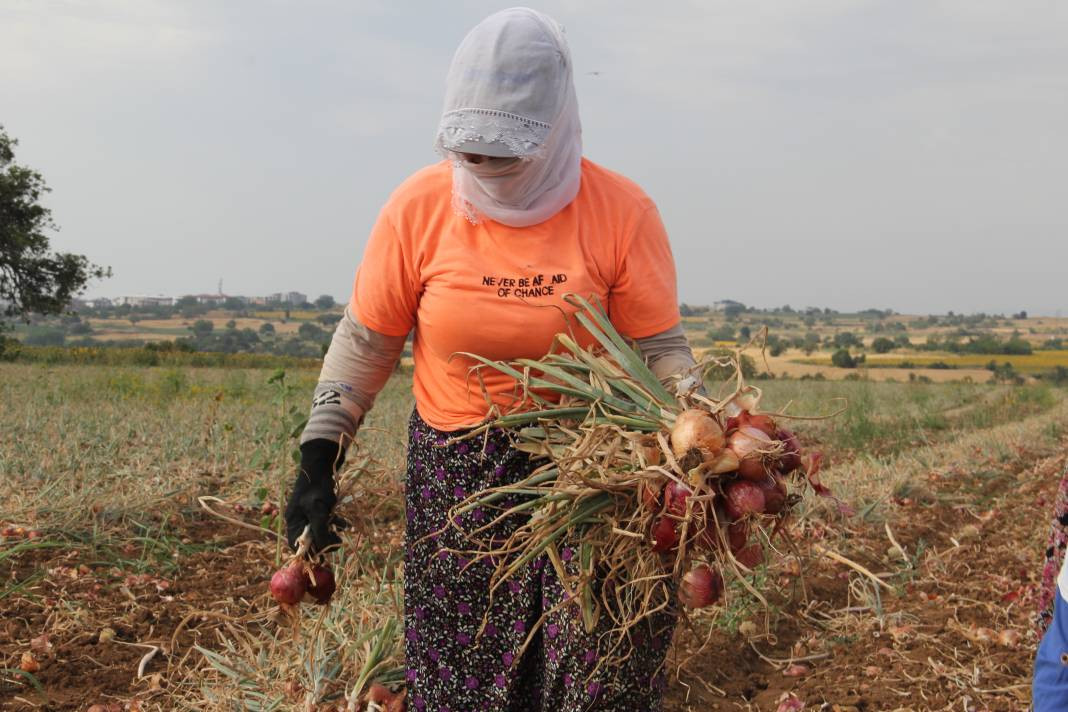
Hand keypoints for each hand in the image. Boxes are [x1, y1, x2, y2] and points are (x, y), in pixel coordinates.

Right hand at [285, 439, 347, 553]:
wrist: (321, 465)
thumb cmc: (317, 487)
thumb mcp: (318, 511)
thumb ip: (320, 530)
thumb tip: (323, 549)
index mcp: (293, 521)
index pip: (296, 545)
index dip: (308, 553)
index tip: (321, 558)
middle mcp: (299, 519)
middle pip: (309, 539)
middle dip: (323, 543)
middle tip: (336, 543)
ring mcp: (308, 513)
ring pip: (319, 531)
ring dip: (330, 534)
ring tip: (340, 536)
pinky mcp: (318, 508)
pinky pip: (325, 521)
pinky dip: (334, 524)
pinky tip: (345, 525)